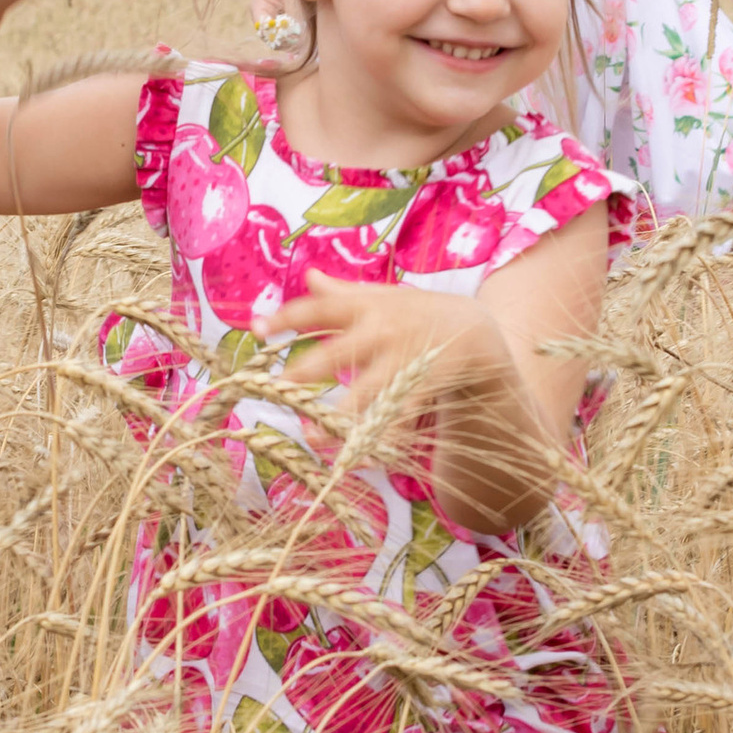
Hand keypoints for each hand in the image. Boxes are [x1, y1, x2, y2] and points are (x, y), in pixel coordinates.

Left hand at [262, 279, 511, 422]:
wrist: (477, 332)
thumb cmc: (420, 314)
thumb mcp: (384, 298)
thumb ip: (344, 292)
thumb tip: (308, 274)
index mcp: (367, 306)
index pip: (319, 309)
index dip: (286, 318)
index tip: (256, 329)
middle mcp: (381, 331)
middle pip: (336, 352)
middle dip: (305, 371)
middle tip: (278, 387)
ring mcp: (402, 360)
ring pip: (366, 392)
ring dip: (338, 416)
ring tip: (312, 436)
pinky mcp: (422, 386)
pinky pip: (397, 416)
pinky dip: (379, 437)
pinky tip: (359, 457)